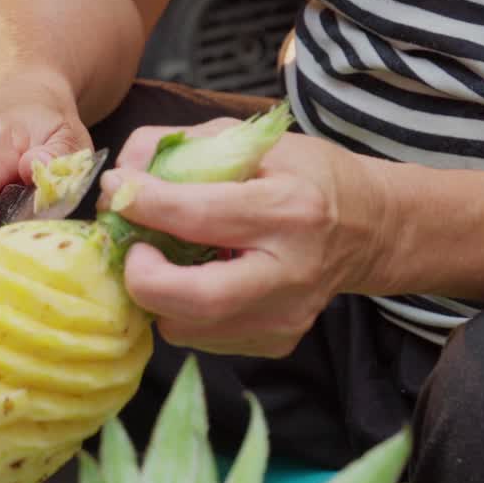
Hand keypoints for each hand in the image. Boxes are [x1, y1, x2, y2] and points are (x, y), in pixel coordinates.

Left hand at [98, 118, 392, 357]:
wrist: (368, 228)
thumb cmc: (305, 175)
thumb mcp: (252, 141)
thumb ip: (182, 146)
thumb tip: (122, 171)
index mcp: (289, 210)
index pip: (198, 215)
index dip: (142, 203)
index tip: (116, 188)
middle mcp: (290, 272)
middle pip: (193, 299)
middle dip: (141, 276)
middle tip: (131, 246)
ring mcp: (284, 316)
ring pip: (187, 327)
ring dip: (155, 293)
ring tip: (161, 256)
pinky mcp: (275, 341)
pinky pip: (201, 336)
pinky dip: (179, 309)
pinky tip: (193, 276)